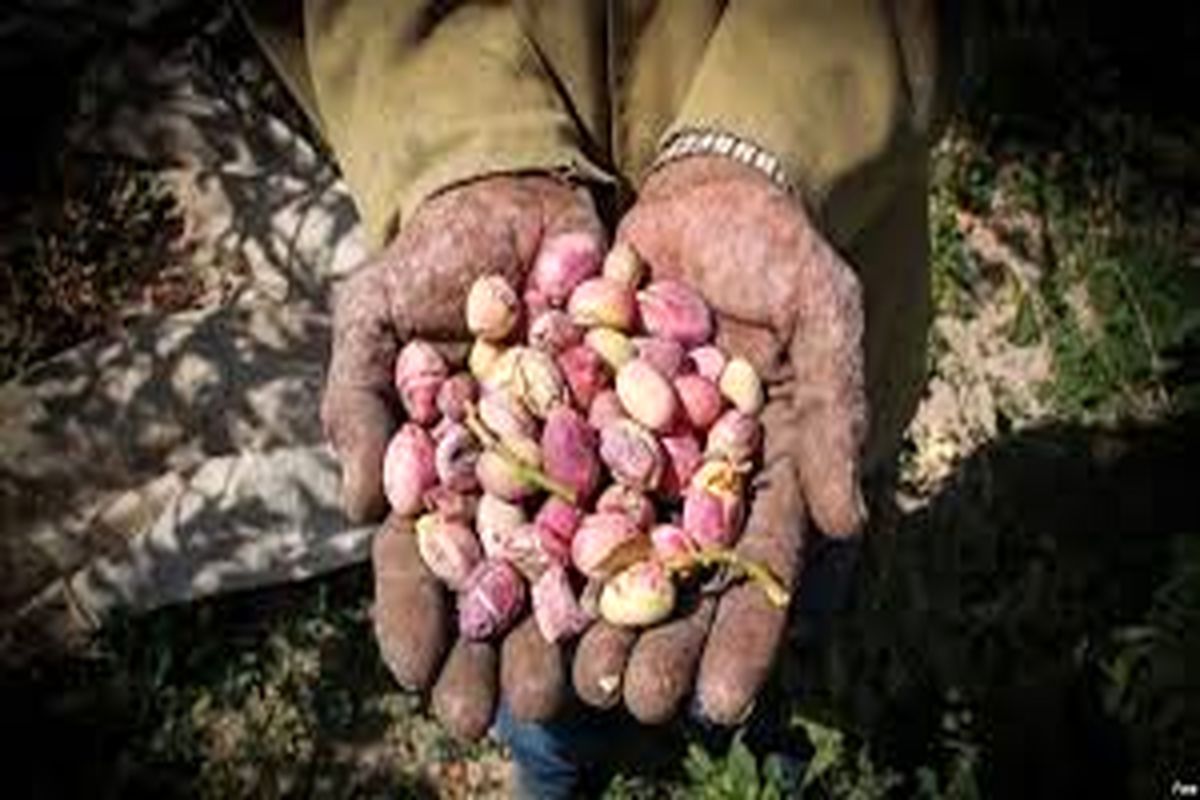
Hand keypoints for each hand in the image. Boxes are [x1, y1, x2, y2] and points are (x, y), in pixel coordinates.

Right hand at [321, 174, 604, 738]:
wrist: (517, 196)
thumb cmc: (430, 260)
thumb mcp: (372, 317)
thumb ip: (358, 402)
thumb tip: (357, 508)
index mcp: (441, 468)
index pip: (421, 556)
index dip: (417, 617)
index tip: (420, 681)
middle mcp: (511, 479)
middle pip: (505, 577)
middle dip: (503, 647)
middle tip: (509, 714)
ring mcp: (577, 458)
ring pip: (579, 555)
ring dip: (579, 626)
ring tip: (586, 692)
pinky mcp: (639, 425)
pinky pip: (647, 492)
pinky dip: (654, 548)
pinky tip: (660, 608)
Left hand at [572, 156, 867, 724]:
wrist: (706, 195)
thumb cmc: (781, 253)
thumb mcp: (824, 318)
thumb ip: (836, 412)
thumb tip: (847, 523)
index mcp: (762, 467)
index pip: (756, 564)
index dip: (744, 633)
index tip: (725, 703)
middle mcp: (692, 471)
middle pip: (673, 570)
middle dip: (654, 641)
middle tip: (626, 706)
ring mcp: (629, 445)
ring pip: (603, 538)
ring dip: (583, 608)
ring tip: (559, 675)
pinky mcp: (572, 408)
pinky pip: (546, 470)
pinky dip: (525, 522)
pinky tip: (498, 577)